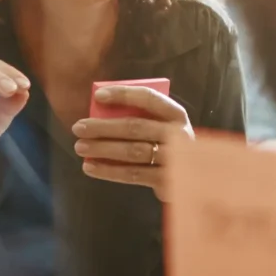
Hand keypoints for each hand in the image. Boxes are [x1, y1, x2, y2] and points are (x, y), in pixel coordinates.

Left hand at [72, 83, 194, 191]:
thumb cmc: (170, 145)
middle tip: (79, 127)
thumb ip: (144, 118)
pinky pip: (133, 174)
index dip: (123, 95)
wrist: (196, 177)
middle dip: (103, 126)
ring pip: (132, 151)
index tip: (98, 95)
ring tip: (80, 147)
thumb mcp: (165, 126)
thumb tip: (103, 111)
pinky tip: (90, 167)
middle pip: (135, 126)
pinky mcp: (165, 180)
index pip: (149, 98)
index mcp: (176, 115)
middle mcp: (178, 134)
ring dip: (103, 148)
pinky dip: (109, 170)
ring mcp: (173, 158)